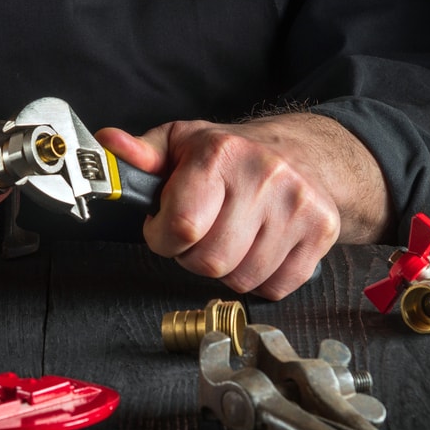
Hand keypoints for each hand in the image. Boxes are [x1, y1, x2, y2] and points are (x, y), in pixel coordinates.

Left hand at [95, 114, 390, 298]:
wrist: (303, 152)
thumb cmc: (231, 153)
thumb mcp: (180, 143)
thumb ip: (141, 153)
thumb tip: (107, 143)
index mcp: (221, 154)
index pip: (181, 226)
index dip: (161, 238)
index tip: (162, 228)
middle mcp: (265, 177)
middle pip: (210, 261)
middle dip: (191, 256)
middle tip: (197, 235)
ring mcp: (298, 206)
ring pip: (241, 279)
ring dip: (225, 269)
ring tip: (227, 239)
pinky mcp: (322, 231)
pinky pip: (275, 287)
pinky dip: (259, 279)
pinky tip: (255, 250)